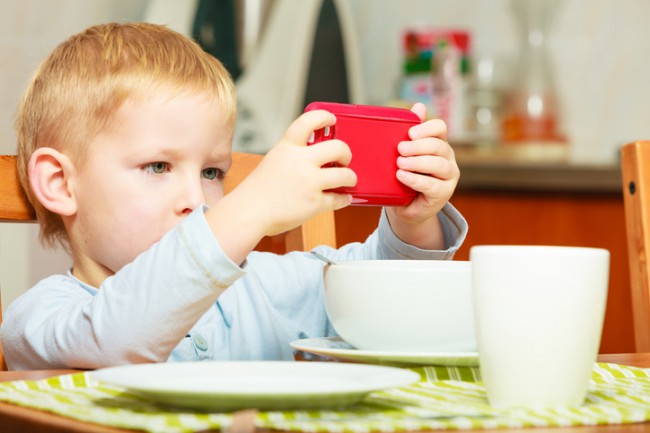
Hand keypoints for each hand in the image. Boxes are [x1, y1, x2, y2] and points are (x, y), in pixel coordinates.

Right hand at [209, 110, 355, 262]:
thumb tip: (315, 158)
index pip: (308, 121)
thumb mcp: (273, 161)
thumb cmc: (257, 192)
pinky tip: (342, 198)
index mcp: (287, 148)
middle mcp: (300, 162)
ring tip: (348, 180)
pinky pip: (339, 199)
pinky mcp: (315, 203)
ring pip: (345, 175)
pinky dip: (344, 199)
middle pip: (338, 147)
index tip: (332, 120)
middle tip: (344, 160)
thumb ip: (292, 156)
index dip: (324, 117)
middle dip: (346, 153)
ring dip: (351, 177)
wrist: (248, 213)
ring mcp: (310, 182)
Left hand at [386, 103, 459, 249]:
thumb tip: (419, 106)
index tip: (410, 133)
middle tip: (400, 149)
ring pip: (439, 165)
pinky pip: (433, 185)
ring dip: (418, 162)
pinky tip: (403, 176)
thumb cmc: (405, 176)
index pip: (440, 128)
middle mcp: (447, 158)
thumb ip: (411, 133)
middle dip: (419, 146)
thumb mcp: (404, 154)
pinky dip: (416, 180)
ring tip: (400, 163)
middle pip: (439, 146)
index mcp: (438, 143)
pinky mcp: (444, 193)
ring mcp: (449, 176)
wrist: (406, 207)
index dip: (427, 128)